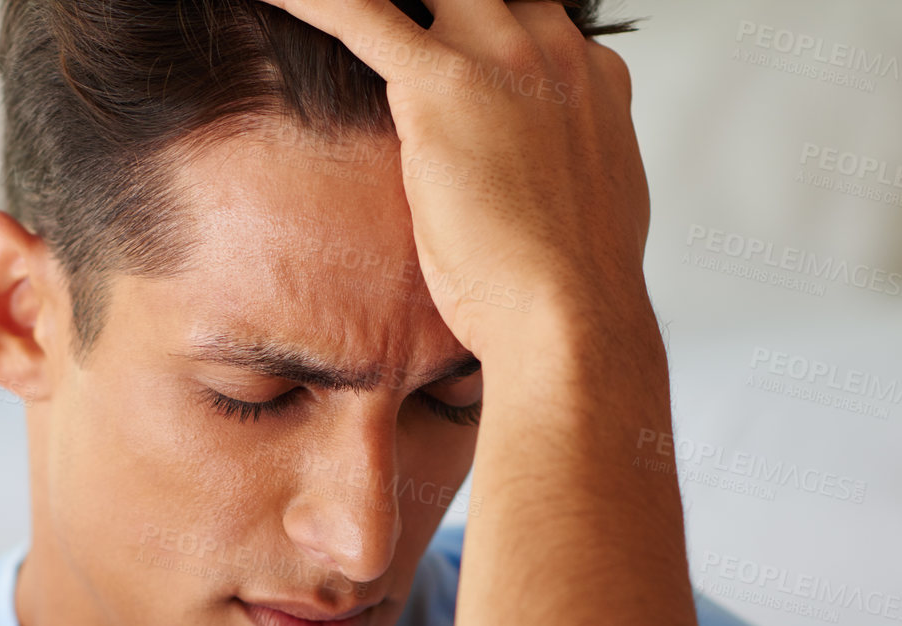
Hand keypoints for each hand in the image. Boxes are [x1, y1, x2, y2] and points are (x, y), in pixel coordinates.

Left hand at [249, 0, 651, 364]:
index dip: (483, 35)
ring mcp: (500, 60)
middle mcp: (552, 52)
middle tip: (397, 40)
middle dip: (439, 5)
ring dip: (365, 4)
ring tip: (313, 7)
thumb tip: (524, 186)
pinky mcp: (441, 85)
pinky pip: (360, 14)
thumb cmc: (566, 287)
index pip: (528, 19)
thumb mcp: (578, 207)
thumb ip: (551, 168)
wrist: (571, 317)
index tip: (453, 54)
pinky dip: (312, 3)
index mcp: (589, 77)